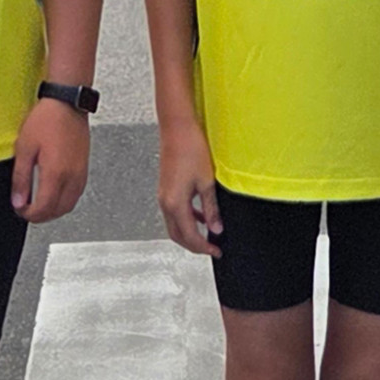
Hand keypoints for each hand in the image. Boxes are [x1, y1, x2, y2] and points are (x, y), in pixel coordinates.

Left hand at [12, 97, 89, 222]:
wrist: (68, 104)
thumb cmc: (47, 120)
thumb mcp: (25, 148)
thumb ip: (21, 178)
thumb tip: (18, 200)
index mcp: (55, 174)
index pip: (43, 209)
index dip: (29, 214)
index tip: (20, 209)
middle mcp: (72, 177)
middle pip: (58, 211)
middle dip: (41, 216)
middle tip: (28, 209)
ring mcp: (81, 173)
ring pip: (69, 204)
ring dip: (54, 209)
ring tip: (40, 202)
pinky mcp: (84, 167)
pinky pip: (76, 193)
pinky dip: (64, 199)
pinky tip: (54, 191)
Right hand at [156, 119, 221, 256]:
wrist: (177, 128)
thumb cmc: (191, 148)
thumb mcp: (207, 181)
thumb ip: (211, 208)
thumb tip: (216, 228)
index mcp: (175, 203)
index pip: (189, 236)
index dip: (203, 247)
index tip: (216, 251)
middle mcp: (165, 202)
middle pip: (178, 235)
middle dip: (195, 245)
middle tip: (212, 248)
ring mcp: (164, 195)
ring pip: (175, 225)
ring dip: (190, 233)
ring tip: (208, 235)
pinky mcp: (166, 188)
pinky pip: (175, 212)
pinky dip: (187, 219)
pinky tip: (200, 216)